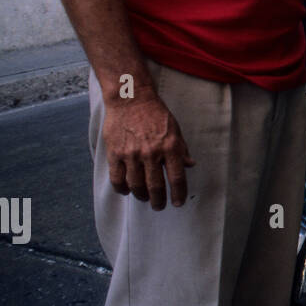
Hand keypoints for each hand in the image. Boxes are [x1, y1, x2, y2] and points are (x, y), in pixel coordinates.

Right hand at [102, 92, 194, 209]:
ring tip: (145, 198)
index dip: (178, 194)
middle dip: (159, 201)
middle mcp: (151, 153)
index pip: (177, 178)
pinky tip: (127, 190)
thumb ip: (182, 149)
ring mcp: (132, 154)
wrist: (131, 99)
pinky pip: (117, 179)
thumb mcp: (175, 129)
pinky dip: (122, 189)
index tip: (178, 203)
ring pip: (136, 186)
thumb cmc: (156, 114)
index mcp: (170, 147)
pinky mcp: (115, 153)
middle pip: (156, 186)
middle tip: (159, 206)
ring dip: (142, 196)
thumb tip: (190, 165)